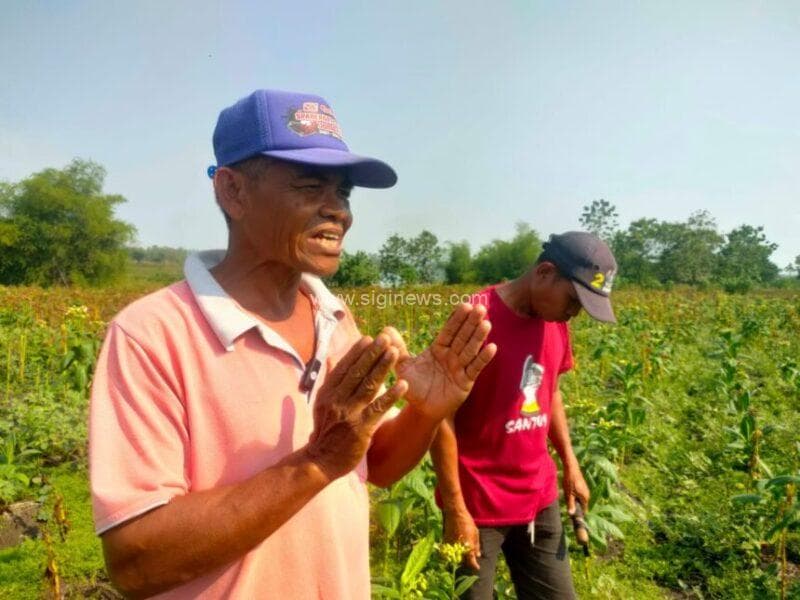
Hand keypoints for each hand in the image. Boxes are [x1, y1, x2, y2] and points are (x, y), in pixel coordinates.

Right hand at [305, 333, 407, 481]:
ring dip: (383, 367)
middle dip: (373, 353)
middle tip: (385, 338)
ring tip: (395, 352)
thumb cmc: (325, 431)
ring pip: (369, 386)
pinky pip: (378, 408)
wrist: (321, 461)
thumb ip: (331, 381)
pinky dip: (391, 395)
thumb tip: (333, 359)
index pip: (344, 367)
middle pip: (357, 372)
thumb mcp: (322, 404)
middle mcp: (337, 400)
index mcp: (327, 392)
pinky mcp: (361, 428)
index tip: (369, 338)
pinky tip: (403, 384)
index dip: (357, 352)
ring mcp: (349, 413)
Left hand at [395, 303, 496, 421]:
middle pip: (462, 336)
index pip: (449, 331)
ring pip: (470, 349)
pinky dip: (483, 358)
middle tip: (481, 308)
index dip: (456, 318)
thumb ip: (397, 349)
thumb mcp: (403, 367)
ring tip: (486, 323)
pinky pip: (475, 368)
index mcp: (437, 348)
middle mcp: (451, 355)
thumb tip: (385, 330)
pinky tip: (492, 347)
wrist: (421, 410)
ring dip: (478, 337)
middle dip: (471, 322)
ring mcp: (459, 368)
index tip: (465, 305)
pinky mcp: (466, 382)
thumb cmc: (413, 387)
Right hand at [443, 509, 480, 570]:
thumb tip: (478, 555)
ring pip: (454, 558)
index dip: (474, 566)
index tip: (477, 567)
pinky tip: (454, 549)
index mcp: (468, 546)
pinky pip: (447, 552)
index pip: (471, 562)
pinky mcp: (445, 542)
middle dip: (466, 561)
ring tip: (462, 554)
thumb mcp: (475, 533)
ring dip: (459, 558)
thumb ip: (476, 545)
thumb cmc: (467, 522)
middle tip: (469, 558)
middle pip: (462, 561)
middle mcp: (459, 548)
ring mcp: (451, 545)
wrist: (455, 513)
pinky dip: (451, 553)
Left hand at [563, 461, 590, 515]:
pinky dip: (573, 494)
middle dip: (574, 505)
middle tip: (567, 501)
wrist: (571, 468)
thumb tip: (571, 514)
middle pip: (581, 505)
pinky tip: (569, 489)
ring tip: (567, 493)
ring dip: (573, 499)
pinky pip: (578, 495)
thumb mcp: (569, 494)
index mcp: (586, 498)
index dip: (578, 513)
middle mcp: (587, 495)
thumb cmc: (570, 481)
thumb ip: (571, 504)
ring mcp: (585, 491)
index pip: (584, 510)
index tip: (571, 514)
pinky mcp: (583, 487)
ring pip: (579, 499)